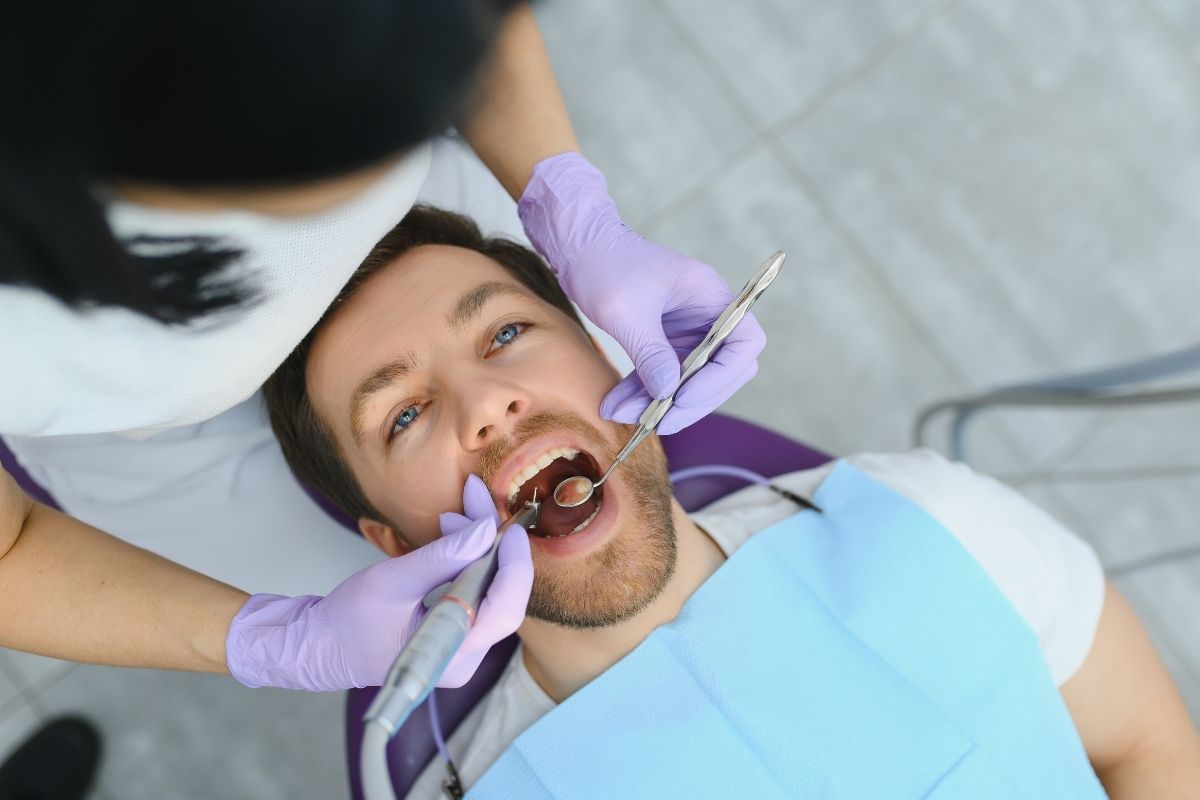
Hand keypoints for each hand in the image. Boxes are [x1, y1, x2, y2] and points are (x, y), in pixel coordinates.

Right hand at [226, 475, 532, 690]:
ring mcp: (461, 651)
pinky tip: (456, 536)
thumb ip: (442, 557)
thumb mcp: (393, 581)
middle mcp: (464, 660)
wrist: (319, 645)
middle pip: (502, 598)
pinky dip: (470, 563)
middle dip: (492, 546)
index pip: (504, 611)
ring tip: (453, 517)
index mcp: (450, 656)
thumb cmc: (347, 619)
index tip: (508, 528)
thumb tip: (485, 530)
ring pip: (491, 593)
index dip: (513, 566)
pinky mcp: (456, 637)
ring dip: (479, 550)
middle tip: (476, 502)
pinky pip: (477, 595)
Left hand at [518, 152, 765, 434]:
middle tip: (656, 423)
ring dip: (657, 402)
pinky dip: (641, 391)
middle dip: (688, 401)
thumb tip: (669, 393)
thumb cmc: (603, 263)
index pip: (743, 344)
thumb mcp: (625, 311)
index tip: (682, 397)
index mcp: (711, 295)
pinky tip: (615, 405)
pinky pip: (662, 373)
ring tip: (620, 415)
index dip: (721, 377)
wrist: (577, 244)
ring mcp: (686, 328)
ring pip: (687, 378)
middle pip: (720, 370)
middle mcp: (706, 313)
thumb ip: (650, 353)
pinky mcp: (663, 339)